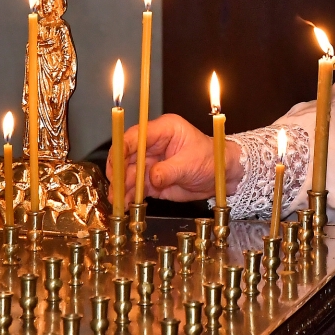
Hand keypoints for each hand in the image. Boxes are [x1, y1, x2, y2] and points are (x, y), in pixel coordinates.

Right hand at [107, 114, 242, 204]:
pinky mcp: (151, 179)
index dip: (122, 149)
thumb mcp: (191, 163)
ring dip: (122, 187)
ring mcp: (150, 162)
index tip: (116, 165)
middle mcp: (153, 144)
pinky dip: (129, 195)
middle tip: (115, 187)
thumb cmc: (210, 160)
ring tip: (118, 201)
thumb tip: (152, 177)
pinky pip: (136, 187)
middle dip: (119, 172)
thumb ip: (170, 170)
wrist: (220, 176)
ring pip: (129, 173)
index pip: (135, 136)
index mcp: (163, 130)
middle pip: (126, 155)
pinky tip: (124, 204)